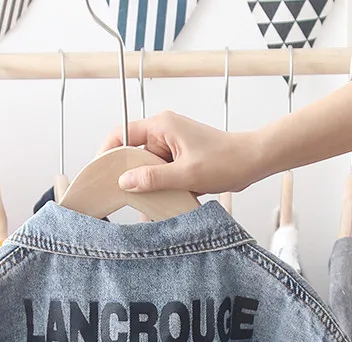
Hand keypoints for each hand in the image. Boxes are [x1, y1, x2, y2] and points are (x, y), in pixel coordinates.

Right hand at [99, 111, 258, 194]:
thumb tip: (125, 182)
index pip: (121, 133)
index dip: (107, 152)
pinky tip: (158, 206)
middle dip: (126, 175)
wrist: (252, 162)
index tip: (99, 173)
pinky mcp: (178, 160)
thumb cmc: (226, 161)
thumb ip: (153, 178)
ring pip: (145, 167)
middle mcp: (163, 132)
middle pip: (131, 153)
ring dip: (145, 186)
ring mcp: (171, 147)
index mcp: (162, 126)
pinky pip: (159, 174)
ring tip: (143, 206)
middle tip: (119, 196)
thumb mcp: (186, 174)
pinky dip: (158, 189)